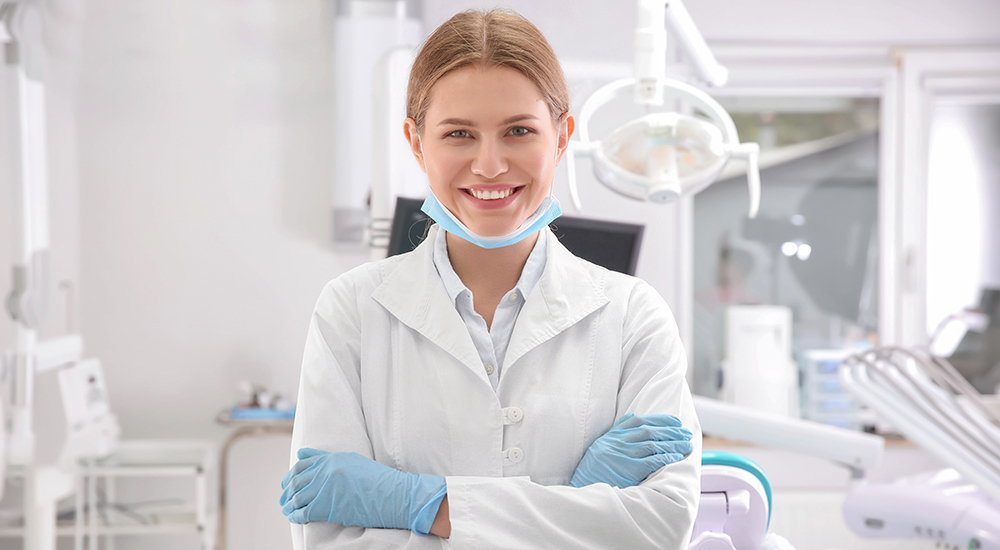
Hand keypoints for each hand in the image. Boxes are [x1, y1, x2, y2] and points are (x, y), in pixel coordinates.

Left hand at [279, 448, 446, 533]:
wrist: (394, 495)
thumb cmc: (379, 481)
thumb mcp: (354, 461)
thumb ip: (328, 458)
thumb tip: (303, 454)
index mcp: (332, 459)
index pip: (302, 464)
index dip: (291, 475)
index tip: (288, 483)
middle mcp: (326, 471)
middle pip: (296, 481)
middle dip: (287, 491)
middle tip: (284, 499)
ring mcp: (325, 488)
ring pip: (297, 497)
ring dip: (289, 505)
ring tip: (287, 510)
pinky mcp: (327, 506)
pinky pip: (303, 511)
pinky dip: (296, 516)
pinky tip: (295, 518)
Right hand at [570, 413, 692, 488]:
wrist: (582, 489)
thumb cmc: (593, 472)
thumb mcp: (600, 447)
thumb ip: (616, 434)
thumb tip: (633, 418)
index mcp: (611, 435)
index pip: (639, 420)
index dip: (659, 419)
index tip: (675, 421)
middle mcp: (617, 442)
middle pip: (649, 431)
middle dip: (671, 431)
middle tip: (686, 434)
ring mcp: (622, 454)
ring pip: (653, 444)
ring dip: (673, 444)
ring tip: (686, 445)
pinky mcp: (628, 469)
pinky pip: (652, 461)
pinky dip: (666, 457)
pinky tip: (676, 457)